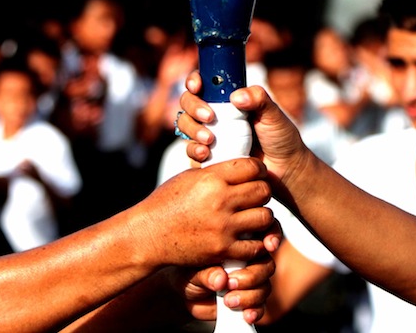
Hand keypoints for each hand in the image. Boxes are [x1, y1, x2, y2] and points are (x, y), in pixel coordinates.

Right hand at [132, 156, 276, 268]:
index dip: (259, 169)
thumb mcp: (191, 177)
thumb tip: (244, 165)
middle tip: (257, 195)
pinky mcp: (222, 250)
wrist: (149, 234)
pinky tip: (250, 236)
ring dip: (263, 215)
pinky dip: (257, 241)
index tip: (257, 173)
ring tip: (255, 214)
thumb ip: (218, 171)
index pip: (252, 167)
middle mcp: (220, 201)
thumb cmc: (168, 201)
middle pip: (263, 191)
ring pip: (265, 217)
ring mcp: (223, 227)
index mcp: (211, 179)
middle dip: (263, 191)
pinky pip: (255, 245)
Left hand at [164, 247, 277, 324]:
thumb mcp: (193, 269)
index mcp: (239, 242)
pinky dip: (255, 311)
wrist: (184, 289)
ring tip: (228, 300)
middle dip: (253, 275)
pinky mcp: (249, 301)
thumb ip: (206, 273)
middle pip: (267, 264)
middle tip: (231, 282)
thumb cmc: (189, 269)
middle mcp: (249, 260)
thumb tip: (220, 279)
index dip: (272, 236)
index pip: (264, 233)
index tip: (268, 244)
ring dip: (250, 295)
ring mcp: (251, 281)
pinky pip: (260, 306)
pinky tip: (245, 314)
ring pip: (265, 286)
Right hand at [177, 70, 313, 189]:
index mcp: (228, 99)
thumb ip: (259, 99)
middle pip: (188, 103)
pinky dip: (194, 150)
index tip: (198, 86)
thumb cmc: (281, 137)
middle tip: (210, 117)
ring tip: (210, 140)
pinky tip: (206, 154)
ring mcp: (210, 134)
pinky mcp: (208, 155)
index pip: (204, 83)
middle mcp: (215, 114)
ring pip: (185, 124)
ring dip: (192, 128)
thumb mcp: (273, 114)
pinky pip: (191, 150)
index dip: (195, 81)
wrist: (284, 169)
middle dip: (193, 106)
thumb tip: (236, 97)